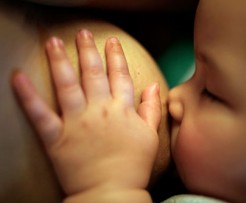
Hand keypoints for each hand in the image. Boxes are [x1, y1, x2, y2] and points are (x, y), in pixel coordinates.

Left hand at [12, 29, 160, 199]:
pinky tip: (18, 77)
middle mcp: (100, 110)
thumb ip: (152, 108)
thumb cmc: (134, 165)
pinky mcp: (57, 137)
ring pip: (67, 84)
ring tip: (54, 41)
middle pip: (93, 73)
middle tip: (83, 33)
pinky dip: (27, 95)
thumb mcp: (150, 135)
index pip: (119, 76)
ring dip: (60, 60)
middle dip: (88, 50)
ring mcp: (77, 122)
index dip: (116, 57)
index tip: (112, 42)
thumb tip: (153, 85)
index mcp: (122, 110)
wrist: (112, 193)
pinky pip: (40, 113)